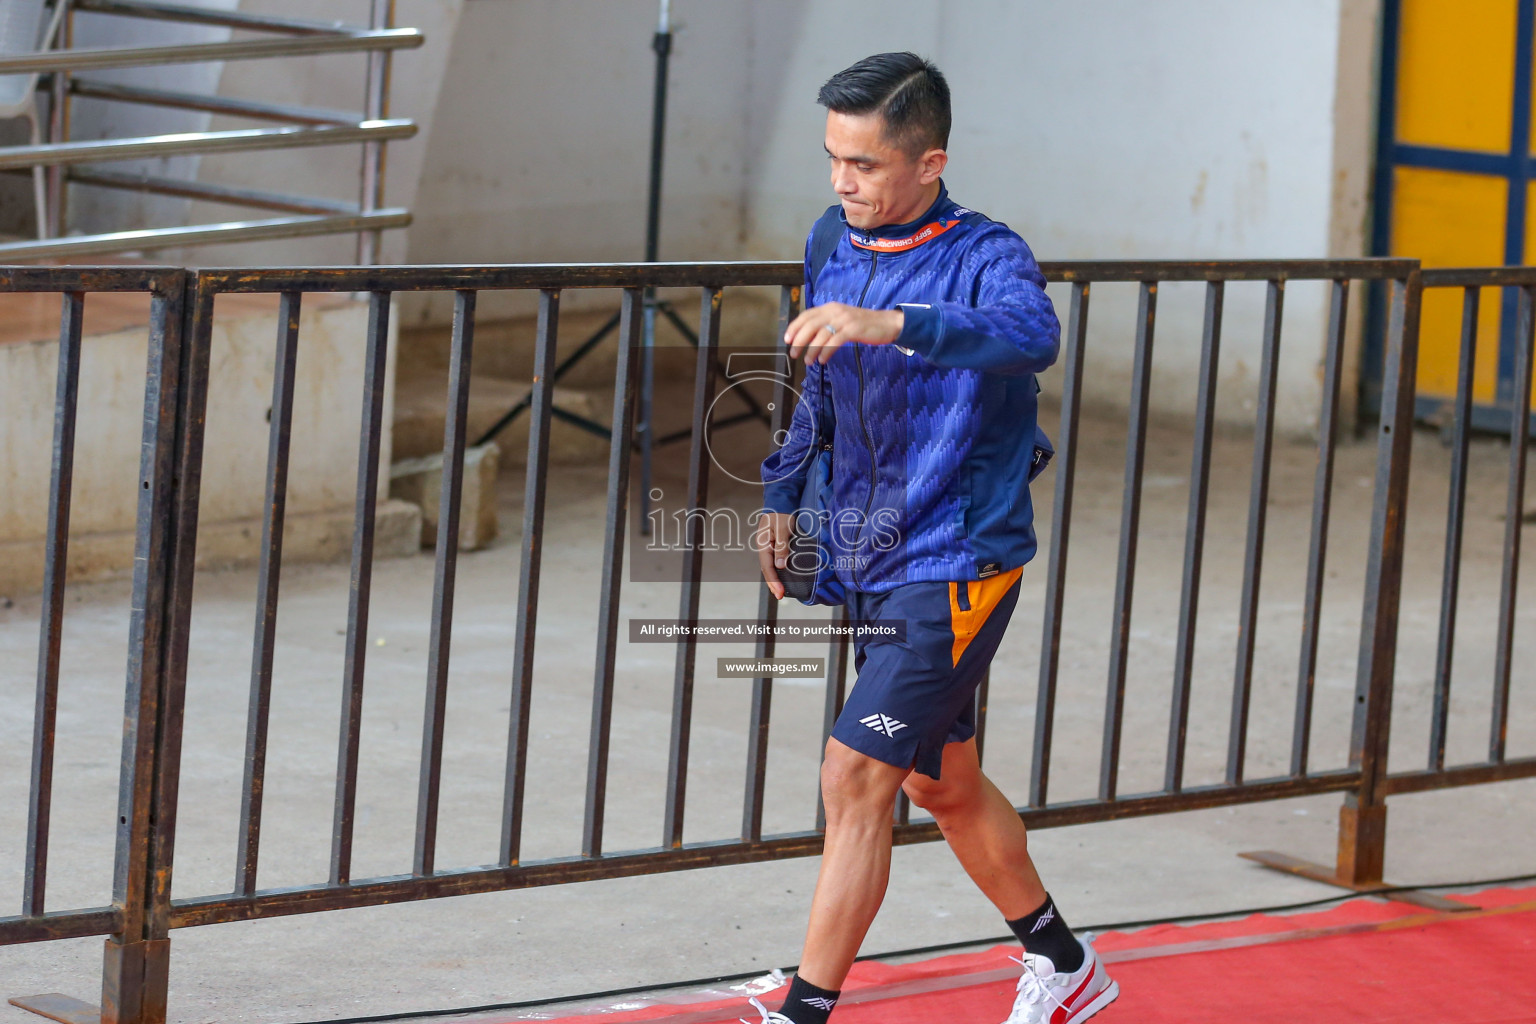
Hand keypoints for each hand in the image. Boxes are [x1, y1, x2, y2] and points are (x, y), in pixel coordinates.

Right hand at [755, 512, 791, 599]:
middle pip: (767, 569)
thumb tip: (780, 566)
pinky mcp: (775, 545)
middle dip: (773, 583)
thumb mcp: (783, 527)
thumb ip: (782, 546)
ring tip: (781, 591)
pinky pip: (775, 561)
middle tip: (781, 596)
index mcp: (763, 543)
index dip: (773, 581)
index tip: (780, 592)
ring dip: (775, 579)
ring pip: (771, 566)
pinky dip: (779, 571)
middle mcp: (764, 547)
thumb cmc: (782, 512)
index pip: (767, 567)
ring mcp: (769, 546)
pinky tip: (784, 576)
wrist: (781, 501)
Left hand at [783, 303, 903, 363]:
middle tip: (794, 353)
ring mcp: (844, 320)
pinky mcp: (853, 330)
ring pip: (821, 335)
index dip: (795, 327)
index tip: (787, 339)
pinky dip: (826, 352)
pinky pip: (834, 341)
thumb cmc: (862, 324)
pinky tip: (822, 360)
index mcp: (830, 307)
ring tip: (808, 361)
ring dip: (812, 350)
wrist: (886, 323)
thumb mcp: (842, 319)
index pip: (807, 315)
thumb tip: (808, 336)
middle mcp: (835, 311)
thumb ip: (826, 324)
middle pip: (811, 325)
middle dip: (799, 340)